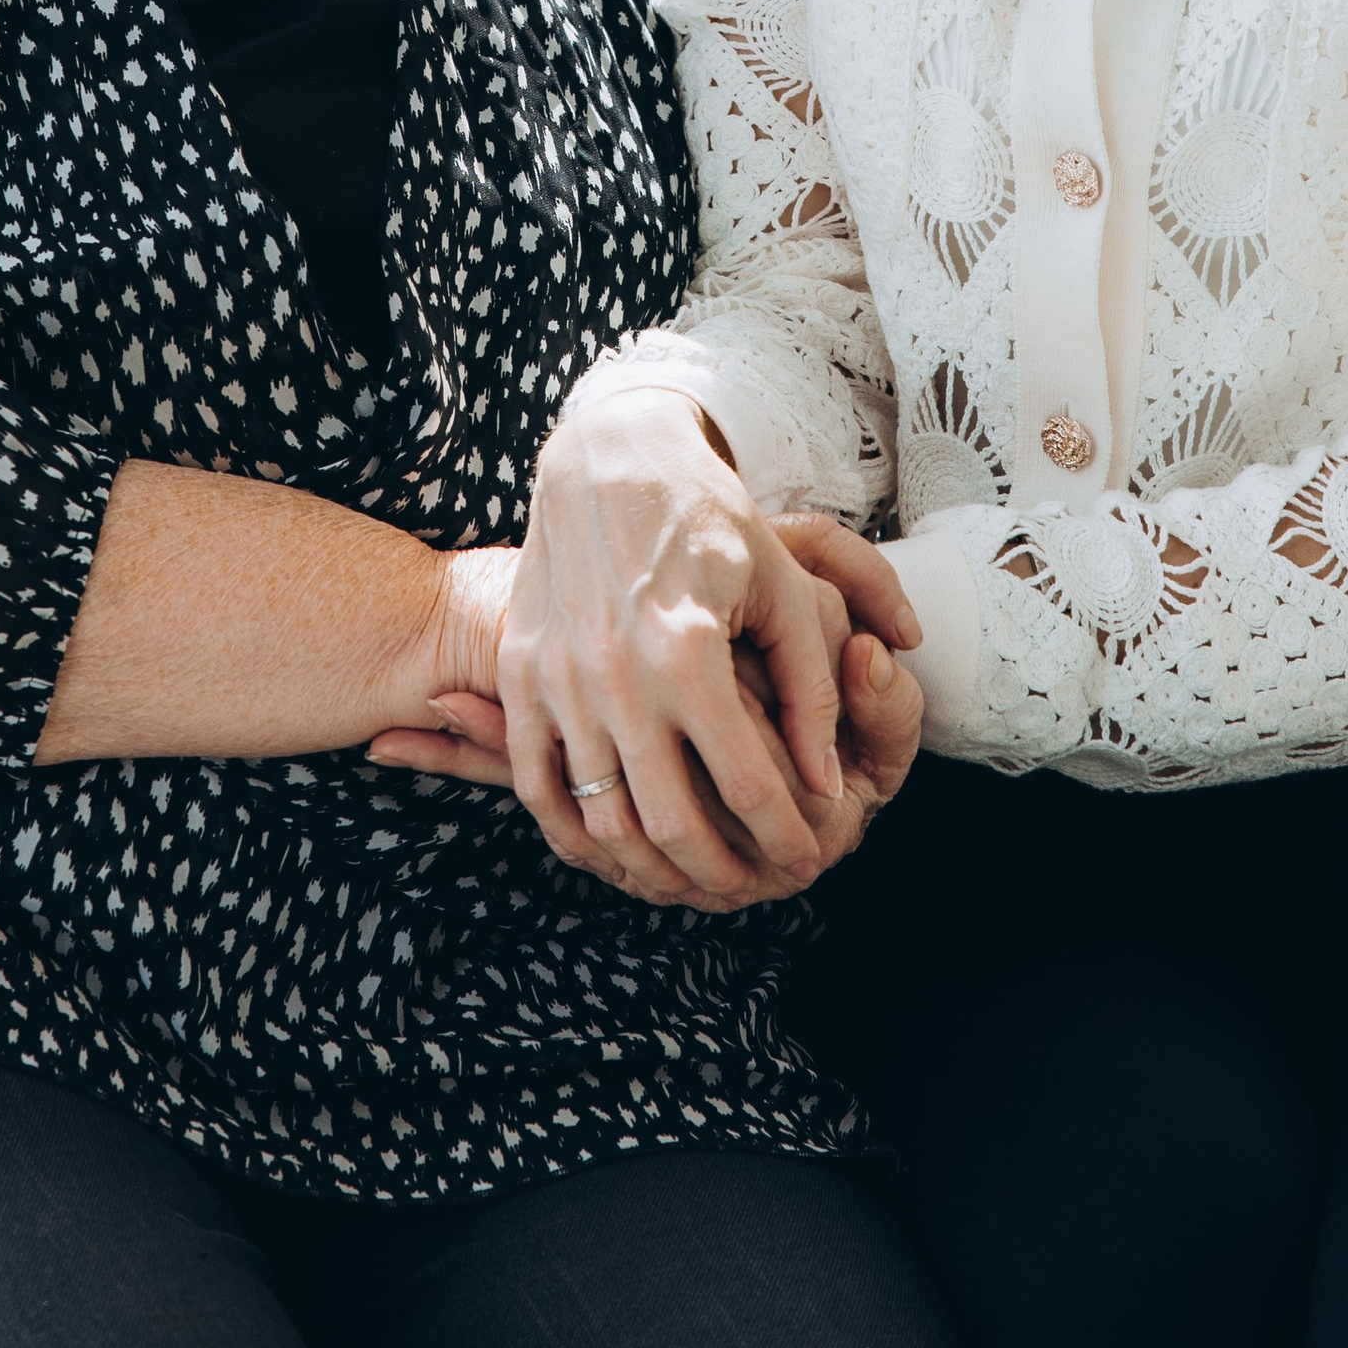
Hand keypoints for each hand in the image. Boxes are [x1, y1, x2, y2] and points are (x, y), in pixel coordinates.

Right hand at [378, 387, 919, 908]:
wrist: (606, 460)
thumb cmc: (709, 520)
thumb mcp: (781, 589)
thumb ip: (811, 689)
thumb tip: (827, 783)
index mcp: (690, 651)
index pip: (748, 784)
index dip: (786, 834)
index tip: (810, 856)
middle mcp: (617, 674)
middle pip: (670, 825)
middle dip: (721, 873)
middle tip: (752, 886)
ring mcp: (558, 678)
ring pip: (601, 821)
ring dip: (649, 871)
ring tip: (690, 882)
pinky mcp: (520, 675)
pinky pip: (535, 786)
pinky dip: (572, 836)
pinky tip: (612, 852)